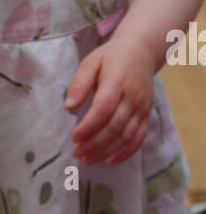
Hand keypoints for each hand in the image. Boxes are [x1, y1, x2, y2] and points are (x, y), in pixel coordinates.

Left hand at [65, 35, 154, 166]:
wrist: (142, 51)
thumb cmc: (111, 57)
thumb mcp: (91, 62)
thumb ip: (80, 83)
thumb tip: (68, 107)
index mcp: (118, 81)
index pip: (104, 109)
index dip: (88, 126)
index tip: (73, 137)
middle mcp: (133, 96)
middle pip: (115, 126)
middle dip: (94, 143)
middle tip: (76, 152)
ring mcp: (142, 107)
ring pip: (127, 136)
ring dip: (106, 151)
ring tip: (87, 159)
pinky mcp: (146, 115)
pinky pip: (139, 138)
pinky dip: (126, 153)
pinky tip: (110, 161)